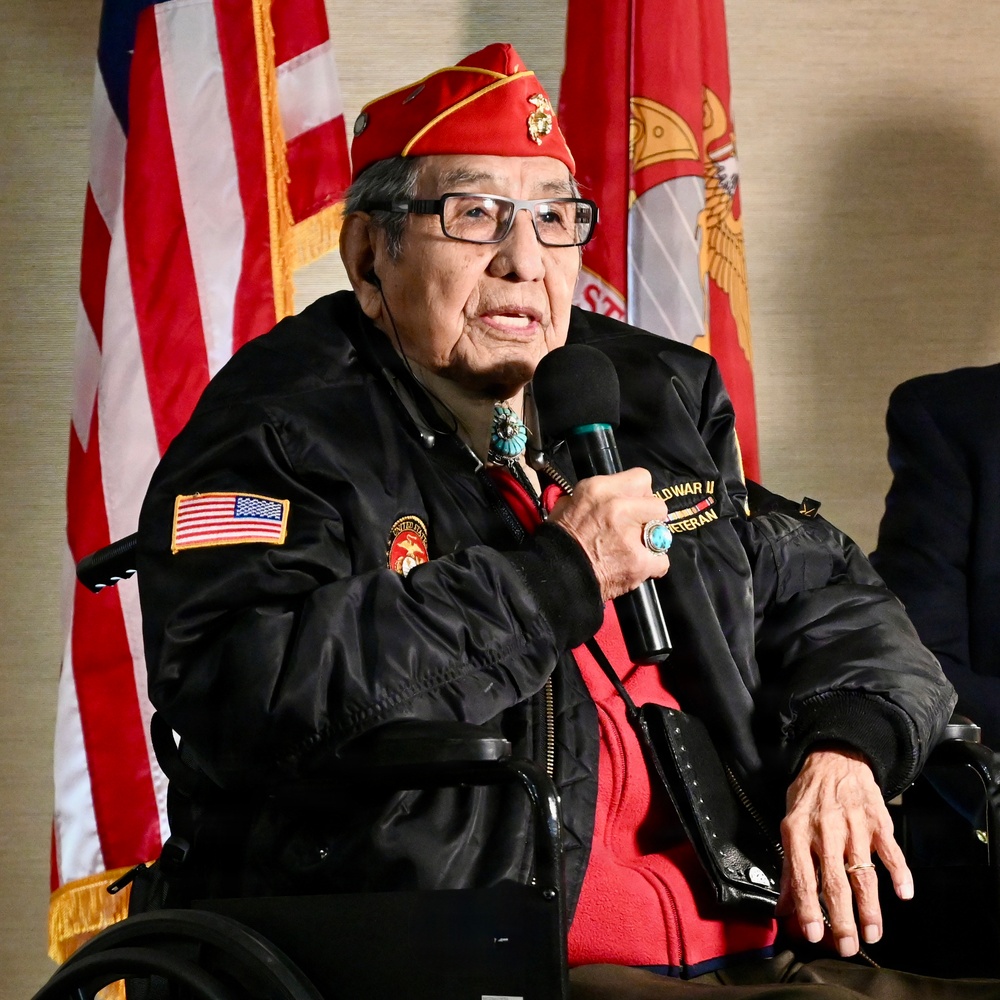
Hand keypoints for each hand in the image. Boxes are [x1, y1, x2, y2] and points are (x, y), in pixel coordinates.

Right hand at [547, 468, 670, 601]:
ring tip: (633, 550)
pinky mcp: (639, 561)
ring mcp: (632, 535)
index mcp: (600, 489)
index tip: (633, 504)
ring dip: (651, 541)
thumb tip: (611, 497)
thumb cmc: (560, 539)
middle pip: (657, 504)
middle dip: (649, 516)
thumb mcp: (569, 503)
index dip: (640, 493)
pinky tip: (637, 567)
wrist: (557, 574)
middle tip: (636, 528)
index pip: (642, 478)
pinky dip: (652, 566)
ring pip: (662, 533)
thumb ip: (595, 497)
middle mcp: (619, 507)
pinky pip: (662, 560)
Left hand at [777, 747, 912, 956]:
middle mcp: (826, 831)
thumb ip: (789, 866)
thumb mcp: (789, 823)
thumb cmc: (808, 795)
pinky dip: (900, 873)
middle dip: (842, 918)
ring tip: (872, 934)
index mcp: (798, 831)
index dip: (808, 907)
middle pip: (835, 882)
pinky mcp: (877, 821)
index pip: (802, 876)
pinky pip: (891, 851)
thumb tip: (782, 907)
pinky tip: (905, 894)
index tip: (814, 935)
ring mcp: (854, 826)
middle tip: (847, 947)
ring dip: (870, 907)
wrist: (835, 758)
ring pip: (863, 873)